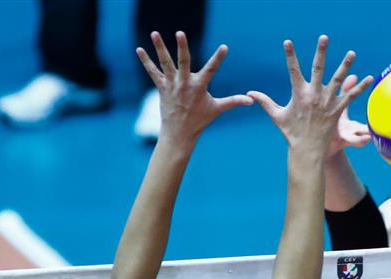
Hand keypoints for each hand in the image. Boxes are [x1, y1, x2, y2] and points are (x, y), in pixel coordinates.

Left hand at [136, 31, 252, 142]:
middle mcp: (185, 83)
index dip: (219, 58)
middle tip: (180, 33)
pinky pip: (152, 72)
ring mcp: (172, 84)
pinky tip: (139, 49)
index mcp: (199, 87)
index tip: (225, 47)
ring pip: (166, 63)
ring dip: (159, 48)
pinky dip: (145, 61)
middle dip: (182, 47)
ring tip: (155, 33)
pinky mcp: (162, 87)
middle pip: (184, 62)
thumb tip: (251, 100)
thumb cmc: (200, 120)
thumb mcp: (217, 109)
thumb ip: (233, 102)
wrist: (179, 133)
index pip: (212, 69)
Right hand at [248, 36, 372, 152]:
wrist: (307, 151)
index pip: (292, 70)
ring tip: (352, 52)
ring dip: (345, 65)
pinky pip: (351, 96)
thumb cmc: (291, 133)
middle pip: (318, 68)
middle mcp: (314, 95)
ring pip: (338, 79)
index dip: (290, 55)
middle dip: (321, 52)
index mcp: (299, 94)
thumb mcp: (277, 116)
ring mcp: (327, 102)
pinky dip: (360, 87)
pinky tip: (369, 77)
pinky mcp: (337, 110)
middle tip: (323, 38)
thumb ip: (265, 102)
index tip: (288, 42)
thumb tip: (249, 93)